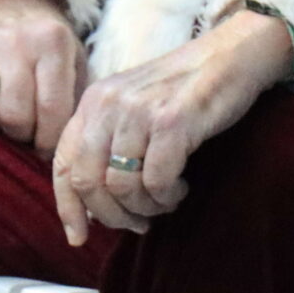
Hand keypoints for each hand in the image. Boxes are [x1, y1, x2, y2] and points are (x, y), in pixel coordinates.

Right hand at [0, 0, 86, 156]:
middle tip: (25, 130)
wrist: (9, 2)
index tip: (46, 151)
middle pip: (14, 116)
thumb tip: (65, 147)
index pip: (51, 110)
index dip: (48, 141)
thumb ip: (75, 100)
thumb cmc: (47, 46)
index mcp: (52, 41)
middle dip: (22, 135)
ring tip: (5, 112)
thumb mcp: (73, 62)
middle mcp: (15, 39)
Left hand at [50, 9, 293, 244]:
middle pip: (87, 182)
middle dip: (112, 215)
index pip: (63, 164)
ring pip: (122, 187)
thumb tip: (94, 205)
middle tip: (138, 222)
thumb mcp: (133, 107)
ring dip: (146, 207)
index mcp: (94, 102)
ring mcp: (139, 112)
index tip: (79, 236)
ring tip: (166, 199)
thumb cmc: (184, 90)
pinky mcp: (171, 123)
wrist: (229, 56)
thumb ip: (108, 143)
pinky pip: (156, 182)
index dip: (68, 208)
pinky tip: (181, 186)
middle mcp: (109, 105)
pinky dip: (168, 196)